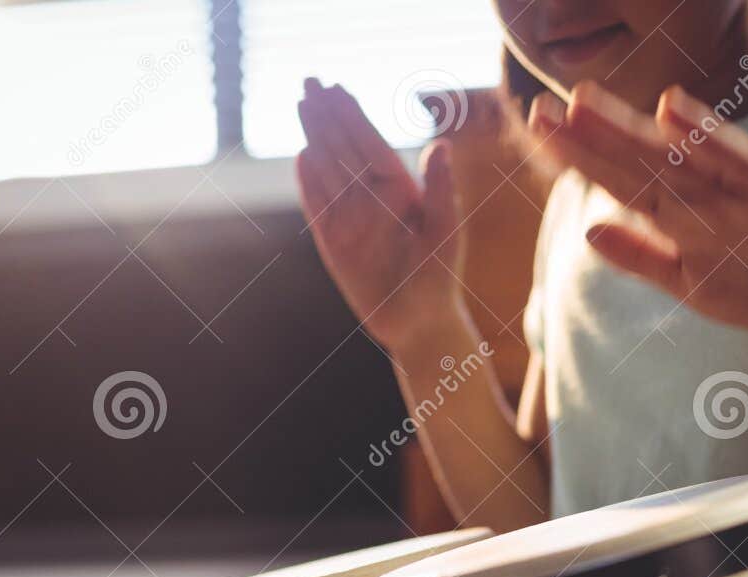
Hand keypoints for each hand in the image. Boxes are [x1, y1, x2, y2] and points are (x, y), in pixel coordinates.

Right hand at [297, 81, 466, 351]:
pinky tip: (302, 156)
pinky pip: (318, 207)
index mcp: (401, 191)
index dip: (353, 116)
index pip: (372, 145)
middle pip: (345, 149)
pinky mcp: (334, 243)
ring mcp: (352, 219)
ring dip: (315, 138)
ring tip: (302, 105)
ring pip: (329, 170)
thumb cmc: (440, 277)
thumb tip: (440, 144)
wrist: (420, 323)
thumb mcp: (445, 231)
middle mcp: (374, 200)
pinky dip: (309, 183)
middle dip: (327, 116)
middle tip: (310, 81)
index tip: (338, 88)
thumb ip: (440, 188)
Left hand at [529, 82, 747, 337]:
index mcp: (682, 214)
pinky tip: (671, 108)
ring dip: (629, 128)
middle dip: (588, 137)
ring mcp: (738, 187)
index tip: (538, 130)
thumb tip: (589, 233)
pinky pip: (734, 160)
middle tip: (538, 110)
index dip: (581, 156)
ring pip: (674, 155)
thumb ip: (644, 258)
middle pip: (637, 161)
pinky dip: (704, 135)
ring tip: (583, 100)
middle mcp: (704, 191)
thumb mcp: (694, 283)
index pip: (621, 181)